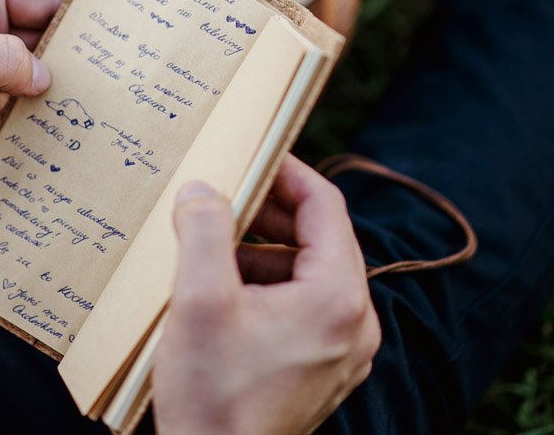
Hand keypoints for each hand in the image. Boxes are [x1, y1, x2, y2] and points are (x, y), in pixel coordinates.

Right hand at [152, 156, 379, 434]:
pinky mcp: (321, 371)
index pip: (325, 206)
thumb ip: (204, 231)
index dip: (288, 172)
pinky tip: (222, 292)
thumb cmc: (213, 397)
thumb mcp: (200, 300)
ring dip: (263, 252)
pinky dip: (268, 289)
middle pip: (319, 239)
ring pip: (308, 275)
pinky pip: (303, 310)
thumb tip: (204, 189)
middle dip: (268, 213)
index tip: (253, 155)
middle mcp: (354, 323)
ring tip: (211, 246)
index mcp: (337, 297)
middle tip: (222, 197)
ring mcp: (342, 352)